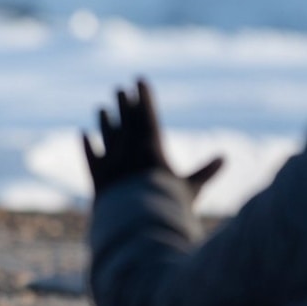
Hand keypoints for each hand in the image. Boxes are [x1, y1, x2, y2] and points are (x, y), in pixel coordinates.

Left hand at [83, 79, 223, 196]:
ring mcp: (111, 162)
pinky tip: (82, 135)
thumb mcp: (190, 190)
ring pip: (106, 135)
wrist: (136, 224)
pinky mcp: (97, 177)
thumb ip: (205, 173)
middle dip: (123, 104)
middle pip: (125, 121)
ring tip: (101, 109)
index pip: (147, 114)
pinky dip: (86, 146)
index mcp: (152, 148)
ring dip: (104, 121)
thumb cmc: (167, 208)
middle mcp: (129, 150)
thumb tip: (224, 159)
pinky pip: (90, 157)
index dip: (143, 96)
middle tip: (119, 90)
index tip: (139, 81)